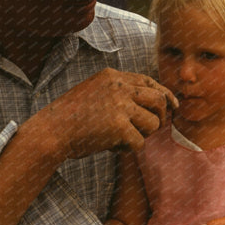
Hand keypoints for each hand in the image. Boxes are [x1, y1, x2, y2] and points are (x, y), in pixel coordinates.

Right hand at [42, 68, 178, 158]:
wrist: (51, 131)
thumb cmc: (71, 118)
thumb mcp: (94, 93)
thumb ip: (120, 94)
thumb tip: (151, 104)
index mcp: (112, 76)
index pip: (149, 81)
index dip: (165, 94)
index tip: (173, 106)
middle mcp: (118, 86)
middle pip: (159, 100)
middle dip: (159, 117)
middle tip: (148, 129)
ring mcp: (119, 105)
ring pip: (153, 123)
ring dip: (141, 135)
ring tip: (119, 138)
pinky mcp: (118, 126)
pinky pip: (139, 143)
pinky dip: (126, 149)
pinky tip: (108, 145)